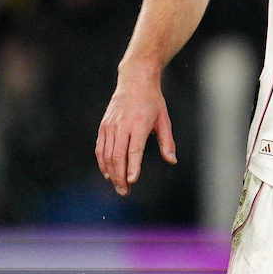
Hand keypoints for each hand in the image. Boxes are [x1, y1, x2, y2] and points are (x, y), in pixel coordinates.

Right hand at [95, 60, 175, 195]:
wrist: (135, 81)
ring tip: (118, 187)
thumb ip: (167, 142)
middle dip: (120, 176)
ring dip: (112, 173)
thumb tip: (171, 160)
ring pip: (107, 154)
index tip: (132, 181)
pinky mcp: (103, 126)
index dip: (132, 166)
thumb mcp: (165, 120)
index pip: (134, 149)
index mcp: (139, 124)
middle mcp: (122, 125)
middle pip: (118, 156)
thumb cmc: (153, 102)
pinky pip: (100, 148)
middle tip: (125, 192)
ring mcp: (110, 125)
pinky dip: (103, 162)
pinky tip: (108, 173)